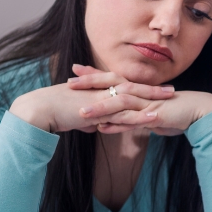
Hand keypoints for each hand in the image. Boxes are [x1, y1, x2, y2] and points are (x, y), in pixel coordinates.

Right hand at [8, 64, 173, 133]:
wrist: (39, 110)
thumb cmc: (53, 113)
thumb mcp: (76, 116)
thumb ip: (89, 119)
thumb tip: (96, 126)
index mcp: (96, 89)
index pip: (123, 86)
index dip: (140, 87)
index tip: (155, 89)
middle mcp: (101, 89)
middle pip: (132, 87)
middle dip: (152, 89)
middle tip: (172, 90)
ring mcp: (102, 97)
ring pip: (132, 97)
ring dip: (152, 98)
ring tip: (171, 100)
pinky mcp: (100, 109)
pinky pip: (124, 111)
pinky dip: (141, 113)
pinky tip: (156, 115)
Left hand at [67, 65, 211, 135]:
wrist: (199, 113)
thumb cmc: (176, 113)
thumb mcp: (151, 114)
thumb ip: (135, 117)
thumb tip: (121, 122)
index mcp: (138, 91)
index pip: (112, 80)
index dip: (93, 76)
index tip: (75, 72)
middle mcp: (140, 94)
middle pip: (111, 86)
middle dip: (90, 84)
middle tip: (70, 82)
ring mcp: (146, 104)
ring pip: (119, 104)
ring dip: (100, 107)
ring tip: (81, 111)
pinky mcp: (154, 116)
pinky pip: (133, 121)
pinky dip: (118, 124)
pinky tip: (104, 128)